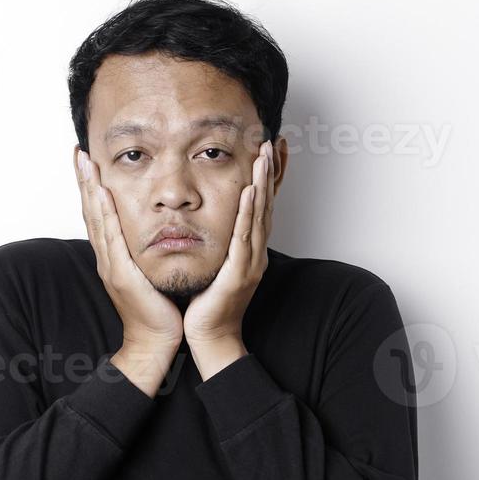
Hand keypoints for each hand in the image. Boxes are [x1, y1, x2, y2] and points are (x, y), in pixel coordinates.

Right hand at [75, 146, 180, 395]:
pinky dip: (106, 215)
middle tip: (79, 152)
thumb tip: (151, 232)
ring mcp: (111, 266)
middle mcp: (106, 258)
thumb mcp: (147, 273)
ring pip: (97, 220)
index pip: (99, 215)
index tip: (87, 162)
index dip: (91, 188)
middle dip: (85, 181)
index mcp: (112, 257)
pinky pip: (112, 239)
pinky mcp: (122, 275)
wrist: (154, 341)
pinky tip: (104, 195)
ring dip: (91, 190)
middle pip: (91, 212)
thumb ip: (143, 253)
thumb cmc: (156, 310)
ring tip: (86, 164)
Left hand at [184, 139, 276, 378]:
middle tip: (270, 142)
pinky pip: (244, 238)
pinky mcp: (239, 273)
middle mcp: (255, 252)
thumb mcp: (214, 264)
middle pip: (266, 205)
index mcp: (249, 249)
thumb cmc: (208, 304)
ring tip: (262, 155)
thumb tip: (208, 220)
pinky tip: (250, 192)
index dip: (266, 178)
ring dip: (262, 183)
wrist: (210, 337)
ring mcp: (250, 262)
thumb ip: (217, 242)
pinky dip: (248, 213)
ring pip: (259, 216)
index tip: (268, 150)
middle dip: (269, 172)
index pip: (260, 206)